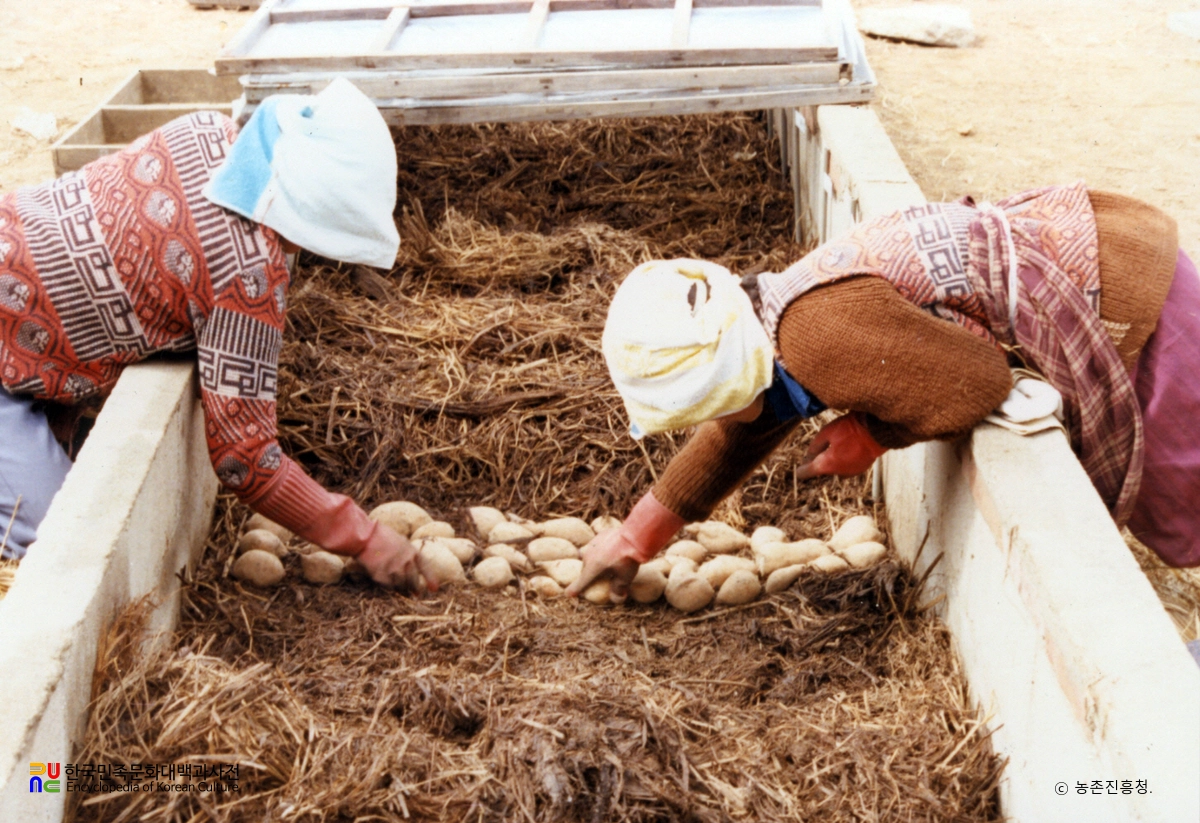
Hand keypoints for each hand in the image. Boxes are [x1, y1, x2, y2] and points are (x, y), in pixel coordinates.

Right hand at [355, 523, 432, 591]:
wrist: (365, 536)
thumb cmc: (381, 536)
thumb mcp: (400, 541)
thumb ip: (408, 554)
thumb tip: (413, 568)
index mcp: (412, 551)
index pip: (425, 568)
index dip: (430, 579)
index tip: (434, 589)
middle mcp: (405, 562)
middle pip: (414, 581)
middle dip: (416, 588)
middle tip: (417, 594)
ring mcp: (394, 570)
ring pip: (401, 586)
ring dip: (401, 587)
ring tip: (399, 585)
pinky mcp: (382, 576)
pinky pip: (388, 585)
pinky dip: (389, 585)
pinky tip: (385, 579)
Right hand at [565, 491, 684, 602]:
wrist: (634, 537)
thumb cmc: (628, 560)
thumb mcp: (625, 579)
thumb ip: (618, 590)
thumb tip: (617, 597)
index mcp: (592, 568)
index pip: (581, 582)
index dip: (575, 589)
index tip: (569, 593)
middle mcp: (588, 555)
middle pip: (585, 567)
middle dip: (589, 573)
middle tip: (600, 577)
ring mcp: (593, 543)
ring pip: (589, 554)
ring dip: (594, 560)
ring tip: (607, 562)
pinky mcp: (600, 535)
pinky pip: (597, 545)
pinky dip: (601, 549)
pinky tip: (613, 550)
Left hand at [796, 412, 886, 479]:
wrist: (877, 430)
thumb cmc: (850, 429)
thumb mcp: (827, 433)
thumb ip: (815, 447)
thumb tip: (808, 457)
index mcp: (827, 465)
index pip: (808, 473)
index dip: (801, 471)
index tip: (798, 471)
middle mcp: (838, 473)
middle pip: (822, 471)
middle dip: (817, 464)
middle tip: (814, 455)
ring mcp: (851, 472)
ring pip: (835, 470)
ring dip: (831, 463)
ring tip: (832, 449)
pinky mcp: (861, 469)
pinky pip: (847, 468)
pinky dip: (843, 462)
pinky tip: (845, 450)